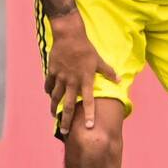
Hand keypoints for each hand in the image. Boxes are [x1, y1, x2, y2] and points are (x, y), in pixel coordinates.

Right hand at [45, 16, 117, 133]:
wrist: (69, 36)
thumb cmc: (86, 48)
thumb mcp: (98, 60)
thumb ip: (107, 72)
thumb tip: (118, 80)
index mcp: (85, 80)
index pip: (88, 101)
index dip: (89, 114)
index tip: (88, 127)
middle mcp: (72, 82)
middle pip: (68, 105)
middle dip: (66, 120)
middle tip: (64, 131)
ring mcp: (61, 77)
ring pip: (55, 97)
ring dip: (54, 107)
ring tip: (53, 115)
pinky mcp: (52, 71)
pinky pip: (49, 84)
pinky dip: (48, 91)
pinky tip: (49, 95)